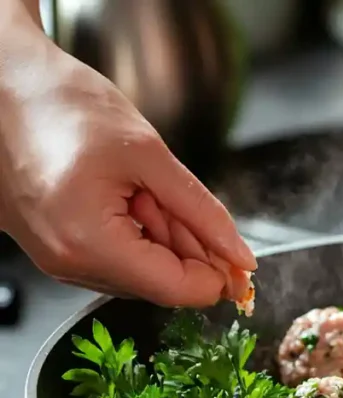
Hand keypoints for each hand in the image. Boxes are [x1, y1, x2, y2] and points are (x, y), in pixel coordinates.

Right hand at [0, 18, 255, 306]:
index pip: (176, 290)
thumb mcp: (151, 155)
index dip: (218, 276)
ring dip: (162, 238)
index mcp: (88, 242)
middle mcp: (67, 262)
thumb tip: (240, 257)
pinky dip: (138, 233)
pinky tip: (130, 196)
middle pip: (160, 284)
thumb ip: (203, 213)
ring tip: (143, 188)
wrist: (3, 83)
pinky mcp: (54, 249)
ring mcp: (56, 260)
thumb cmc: (64, 105)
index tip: (239, 256)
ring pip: (141, 272)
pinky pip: (115, 259)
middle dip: (188, 248)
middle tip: (177, 196)